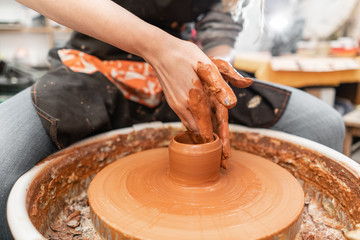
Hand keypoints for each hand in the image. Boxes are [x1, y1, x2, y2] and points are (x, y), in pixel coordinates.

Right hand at [144, 38, 251, 167]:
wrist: (159, 50)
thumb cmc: (186, 55)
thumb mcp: (208, 64)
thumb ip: (224, 82)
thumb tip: (238, 97)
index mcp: (198, 98)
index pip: (211, 126)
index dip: (220, 142)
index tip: (225, 157)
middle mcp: (187, 106)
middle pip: (202, 132)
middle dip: (213, 147)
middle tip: (222, 163)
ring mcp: (178, 106)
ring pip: (193, 128)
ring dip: (204, 139)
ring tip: (213, 151)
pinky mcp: (174, 103)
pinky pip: (186, 120)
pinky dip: (196, 128)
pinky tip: (201, 130)